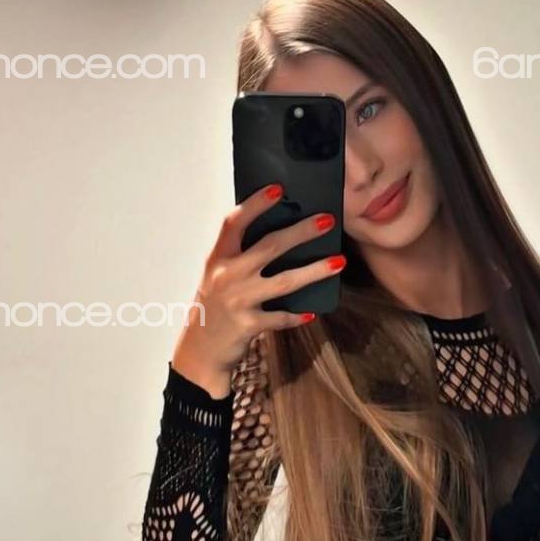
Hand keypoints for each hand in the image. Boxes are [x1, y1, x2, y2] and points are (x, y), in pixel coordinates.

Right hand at [172, 183, 345, 394]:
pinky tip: (312, 312)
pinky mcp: (248, 325)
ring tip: (339, 262)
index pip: (234, 223)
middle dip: (301, 232)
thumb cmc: (214, 307)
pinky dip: (296, 316)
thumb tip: (279, 236)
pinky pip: (280, 318)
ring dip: (314, 271)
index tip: (278, 189)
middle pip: (270, 247)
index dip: (255, 204)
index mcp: (218, 258)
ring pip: (284, 281)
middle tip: (327, 220)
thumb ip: (238, 256)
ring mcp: (238, 301)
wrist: (200, 351)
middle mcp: (227, 276)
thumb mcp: (217, 276)